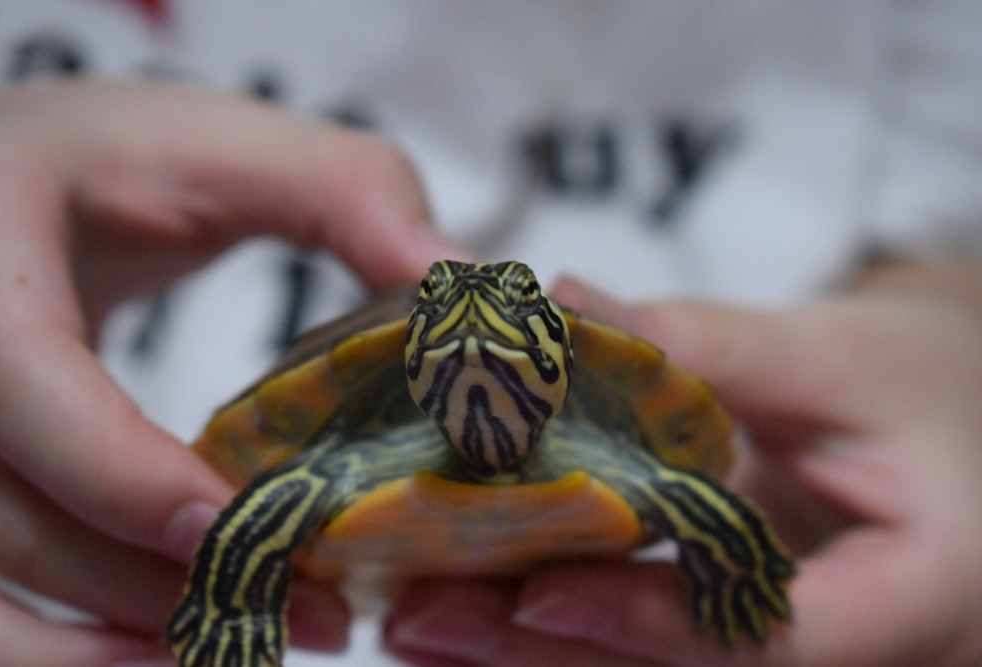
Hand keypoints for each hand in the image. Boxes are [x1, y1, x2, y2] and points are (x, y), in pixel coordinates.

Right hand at [0, 80, 461, 665]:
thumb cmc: (107, 161)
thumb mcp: (220, 145)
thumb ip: (344, 192)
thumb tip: (459, 286)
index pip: (16, 385)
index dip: (119, 474)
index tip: (238, 526)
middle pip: (8, 521)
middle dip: (157, 587)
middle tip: (312, 614)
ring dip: (109, 649)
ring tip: (248, 647)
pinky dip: (67, 648)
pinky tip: (172, 643)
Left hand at [384, 269, 981, 666]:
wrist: (957, 423)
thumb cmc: (923, 383)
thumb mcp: (837, 354)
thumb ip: (705, 344)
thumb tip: (561, 305)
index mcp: (920, 594)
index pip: (778, 640)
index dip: (651, 625)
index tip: (534, 593)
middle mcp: (862, 657)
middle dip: (550, 654)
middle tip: (421, 618)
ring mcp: (803, 659)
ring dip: (531, 659)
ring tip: (414, 623)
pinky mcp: (750, 642)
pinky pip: (652, 656)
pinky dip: (562, 638)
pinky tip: (470, 617)